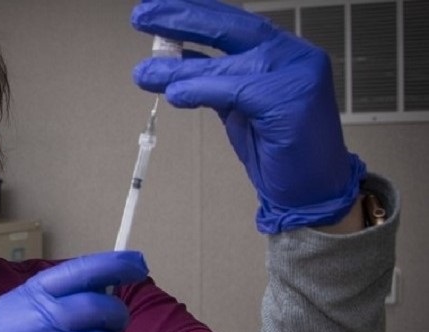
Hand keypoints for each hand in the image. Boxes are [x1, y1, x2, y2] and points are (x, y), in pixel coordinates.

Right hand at [0, 251, 148, 331]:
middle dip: (117, 314)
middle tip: (117, 322)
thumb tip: (111, 282)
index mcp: (25, 298)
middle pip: (93, 308)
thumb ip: (61, 297)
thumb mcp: (23, 313)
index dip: (113, 265)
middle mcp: (27, 324)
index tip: (138, 265)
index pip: (76, 272)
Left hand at [131, 0, 365, 233]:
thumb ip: (212, 80)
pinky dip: (200, 91)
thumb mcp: (236, 105)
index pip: (231, 21)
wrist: (312, 189)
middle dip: (182, 18)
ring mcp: (296, 74)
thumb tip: (174, 58)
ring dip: (179, 67)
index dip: (193, 11)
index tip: (156, 8)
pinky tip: (174, 94)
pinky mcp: (290, 100)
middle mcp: (291, 54)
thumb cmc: (279, 147)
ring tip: (144, 72)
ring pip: (227, 64)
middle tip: (142, 15)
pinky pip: (235, 90)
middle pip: (230, 27)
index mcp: (279, 50)